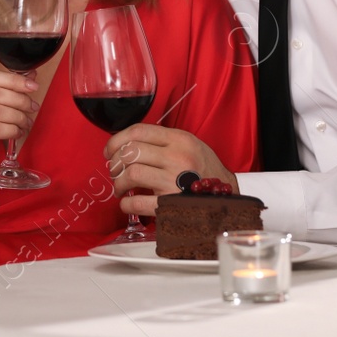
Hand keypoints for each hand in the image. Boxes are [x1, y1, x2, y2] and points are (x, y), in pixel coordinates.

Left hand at [103, 124, 236, 216]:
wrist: (227, 197)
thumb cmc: (205, 171)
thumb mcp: (190, 144)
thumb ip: (163, 140)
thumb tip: (128, 144)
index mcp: (180, 140)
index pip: (139, 131)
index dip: (117, 140)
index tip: (109, 150)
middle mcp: (177, 158)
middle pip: (131, 152)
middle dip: (115, 163)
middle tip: (114, 171)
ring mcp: (174, 181)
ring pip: (131, 174)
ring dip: (118, 183)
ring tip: (120, 188)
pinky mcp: (171, 204)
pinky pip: (138, 203)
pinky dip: (126, 204)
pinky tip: (128, 203)